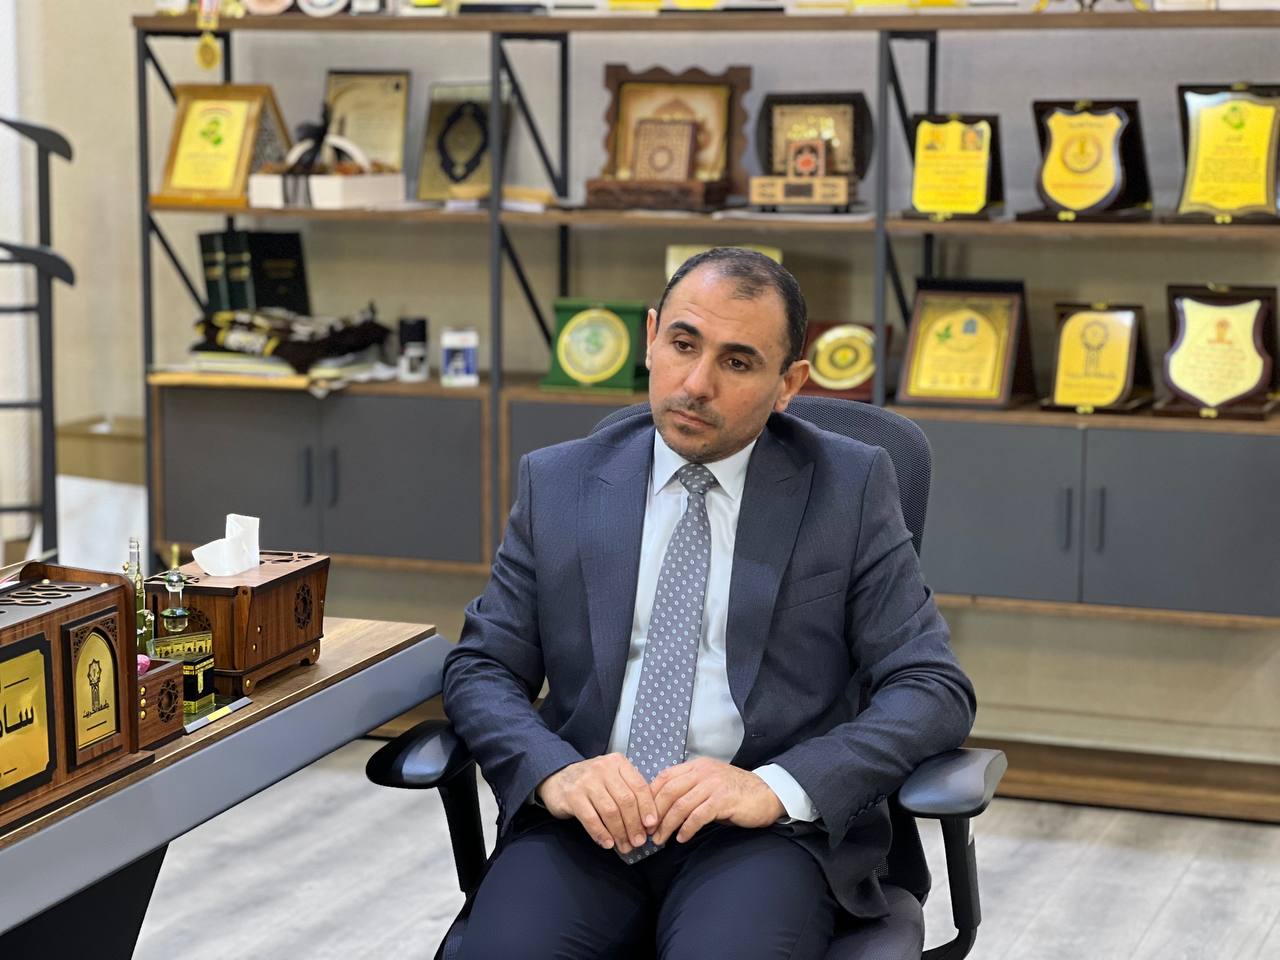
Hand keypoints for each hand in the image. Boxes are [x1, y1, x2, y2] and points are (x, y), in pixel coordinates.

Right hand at [535, 753, 658, 854]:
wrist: (556, 778)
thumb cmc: (591, 782)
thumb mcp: (612, 778)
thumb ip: (629, 792)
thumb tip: (649, 821)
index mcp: (617, 762)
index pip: (639, 786)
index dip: (648, 808)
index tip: (652, 826)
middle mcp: (603, 768)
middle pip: (626, 801)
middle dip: (635, 825)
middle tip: (639, 842)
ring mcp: (586, 781)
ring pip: (610, 811)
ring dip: (620, 833)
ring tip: (625, 846)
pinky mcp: (572, 796)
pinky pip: (591, 819)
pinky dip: (601, 833)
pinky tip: (607, 843)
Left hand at [650, 757, 784, 845]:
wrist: (768, 793)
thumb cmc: (737, 792)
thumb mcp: (710, 784)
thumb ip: (690, 790)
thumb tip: (665, 808)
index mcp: (696, 766)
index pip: (664, 778)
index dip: (650, 797)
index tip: (642, 815)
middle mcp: (702, 772)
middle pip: (668, 792)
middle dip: (654, 814)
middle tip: (647, 832)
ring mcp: (713, 785)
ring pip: (680, 805)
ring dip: (667, 825)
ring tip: (660, 840)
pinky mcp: (723, 800)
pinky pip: (698, 816)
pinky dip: (687, 829)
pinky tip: (682, 838)